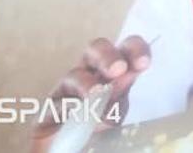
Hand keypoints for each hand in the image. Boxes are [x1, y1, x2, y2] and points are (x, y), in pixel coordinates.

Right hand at [29, 35, 150, 150]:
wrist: (69, 150)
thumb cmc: (98, 132)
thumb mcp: (114, 114)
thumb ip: (119, 98)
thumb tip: (126, 79)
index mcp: (113, 73)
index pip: (126, 50)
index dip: (135, 49)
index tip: (143, 63)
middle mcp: (90, 74)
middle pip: (96, 49)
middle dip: (108, 56)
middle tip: (118, 69)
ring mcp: (67, 90)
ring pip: (75, 75)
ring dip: (88, 84)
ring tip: (97, 95)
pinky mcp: (48, 111)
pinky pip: (57, 104)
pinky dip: (68, 107)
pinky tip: (76, 115)